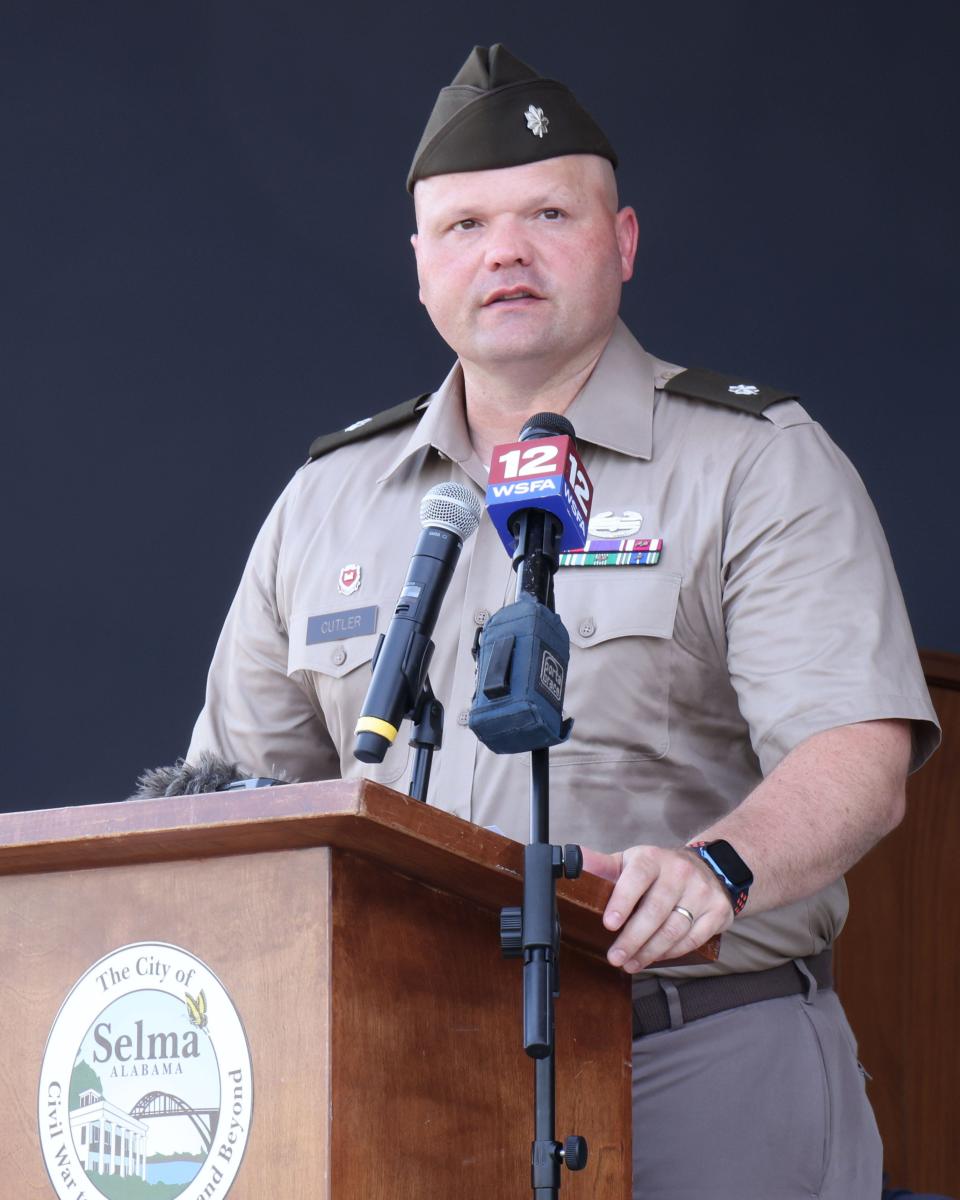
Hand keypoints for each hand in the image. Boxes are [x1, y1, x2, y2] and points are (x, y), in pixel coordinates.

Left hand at [581, 844, 734, 971]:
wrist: (709, 868)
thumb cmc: (659, 870)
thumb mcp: (631, 862)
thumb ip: (603, 865)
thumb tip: (573, 860)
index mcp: (653, 858)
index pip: (637, 878)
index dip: (622, 901)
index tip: (608, 924)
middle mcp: (680, 872)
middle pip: (655, 911)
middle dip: (633, 939)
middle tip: (615, 957)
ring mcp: (702, 891)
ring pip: (674, 929)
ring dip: (650, 951)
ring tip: (630, 963)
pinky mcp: (718, 911)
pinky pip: (693, 938)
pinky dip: (672, 953)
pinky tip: (655, 958)